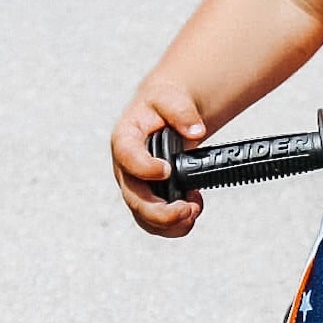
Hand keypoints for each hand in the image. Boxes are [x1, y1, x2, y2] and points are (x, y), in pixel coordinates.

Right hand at [110, 84, 206, 235]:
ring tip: (193, 213)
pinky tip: (193, 210)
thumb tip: (196, 131)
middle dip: (160, 211)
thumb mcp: (171, 97)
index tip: (166, 170)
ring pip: (143, 216)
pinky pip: (155, 221)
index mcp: (125, 138)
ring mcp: (135, 185)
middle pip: (133, 197)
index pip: (126, 155)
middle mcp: (125, 167)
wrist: (164, 114)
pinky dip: (175, 225)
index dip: (144, 167)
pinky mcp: (148, 197)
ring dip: (169, 224)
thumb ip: (181, 111)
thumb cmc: (162, 105)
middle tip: (187, 208)